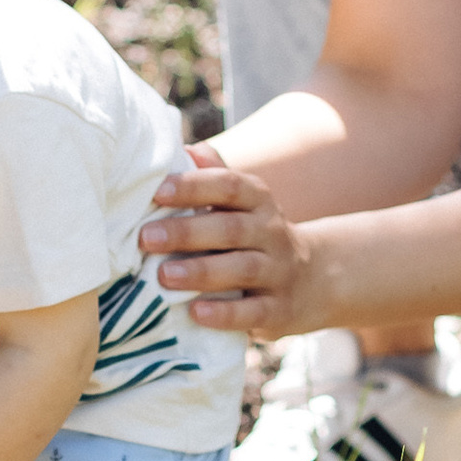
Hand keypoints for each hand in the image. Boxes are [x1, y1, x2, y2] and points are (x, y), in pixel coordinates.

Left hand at [140, 146, 322, 338]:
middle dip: (186, 232)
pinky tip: (196, 313)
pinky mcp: (280, 310)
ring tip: (163, 275)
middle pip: (230, 228)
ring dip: (201, 272)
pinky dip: (225, 313)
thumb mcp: (244, 203)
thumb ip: (215, 176)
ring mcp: (279, 272)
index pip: (229, 186)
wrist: (315, 279)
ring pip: (242, 268)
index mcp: (259, 201)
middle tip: (145, 237)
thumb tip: (182, 146)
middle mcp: (272, 232)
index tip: (157, 191)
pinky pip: (254, 312)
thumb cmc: (257, 236)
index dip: (194, 186)